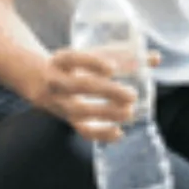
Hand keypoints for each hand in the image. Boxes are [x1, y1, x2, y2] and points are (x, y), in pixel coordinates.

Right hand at [30, 47, 161, 142]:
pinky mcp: (64, 118)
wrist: (32, 78)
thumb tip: (155, 58)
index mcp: (60, 59)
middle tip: (132, 95)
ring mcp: (58, 102)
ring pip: (79, 111)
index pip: (74, 58)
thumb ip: (120, 55)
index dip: (92, 62)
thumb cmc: (71, 64)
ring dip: (106, 114)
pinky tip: (119, 133)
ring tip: (130, 113)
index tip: (112, 68)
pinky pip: (80, 129)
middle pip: (79, 86)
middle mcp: (55, 80)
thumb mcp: (87, 54)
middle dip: (106, 91)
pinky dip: (100, 133)